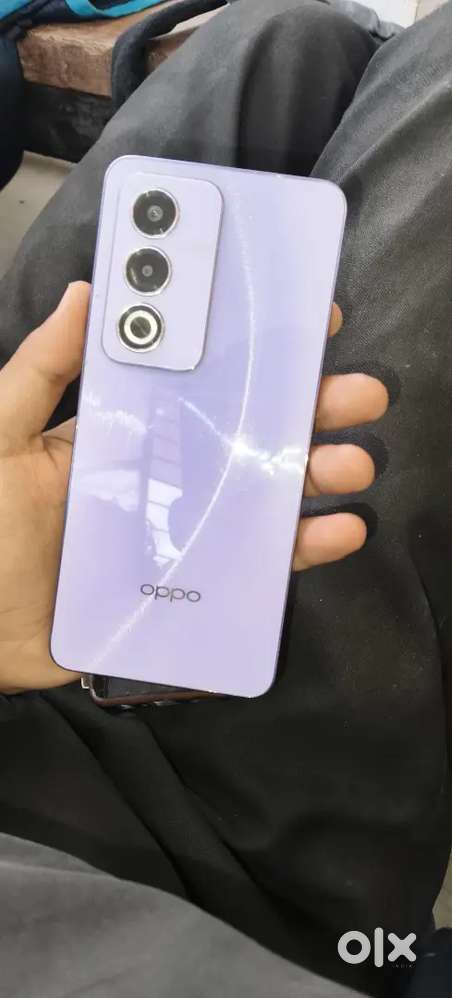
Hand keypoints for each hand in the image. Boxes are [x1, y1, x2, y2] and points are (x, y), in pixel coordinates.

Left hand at [0, 284, 386, 692]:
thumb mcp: (3, 439)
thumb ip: (40, 372)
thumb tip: (88, 293)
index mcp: (128, 429)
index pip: (201, 379)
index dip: (254, 351)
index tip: (304, 322)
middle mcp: (167, 471)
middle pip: (251, 432)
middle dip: (310, 410)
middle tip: (357, 392)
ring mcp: (184, 527)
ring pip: (266, 493)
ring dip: (319, 474)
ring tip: (354, 463)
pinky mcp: (193, 582)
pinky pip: (256, 563)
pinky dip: (303, 548)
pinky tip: (338, 530)